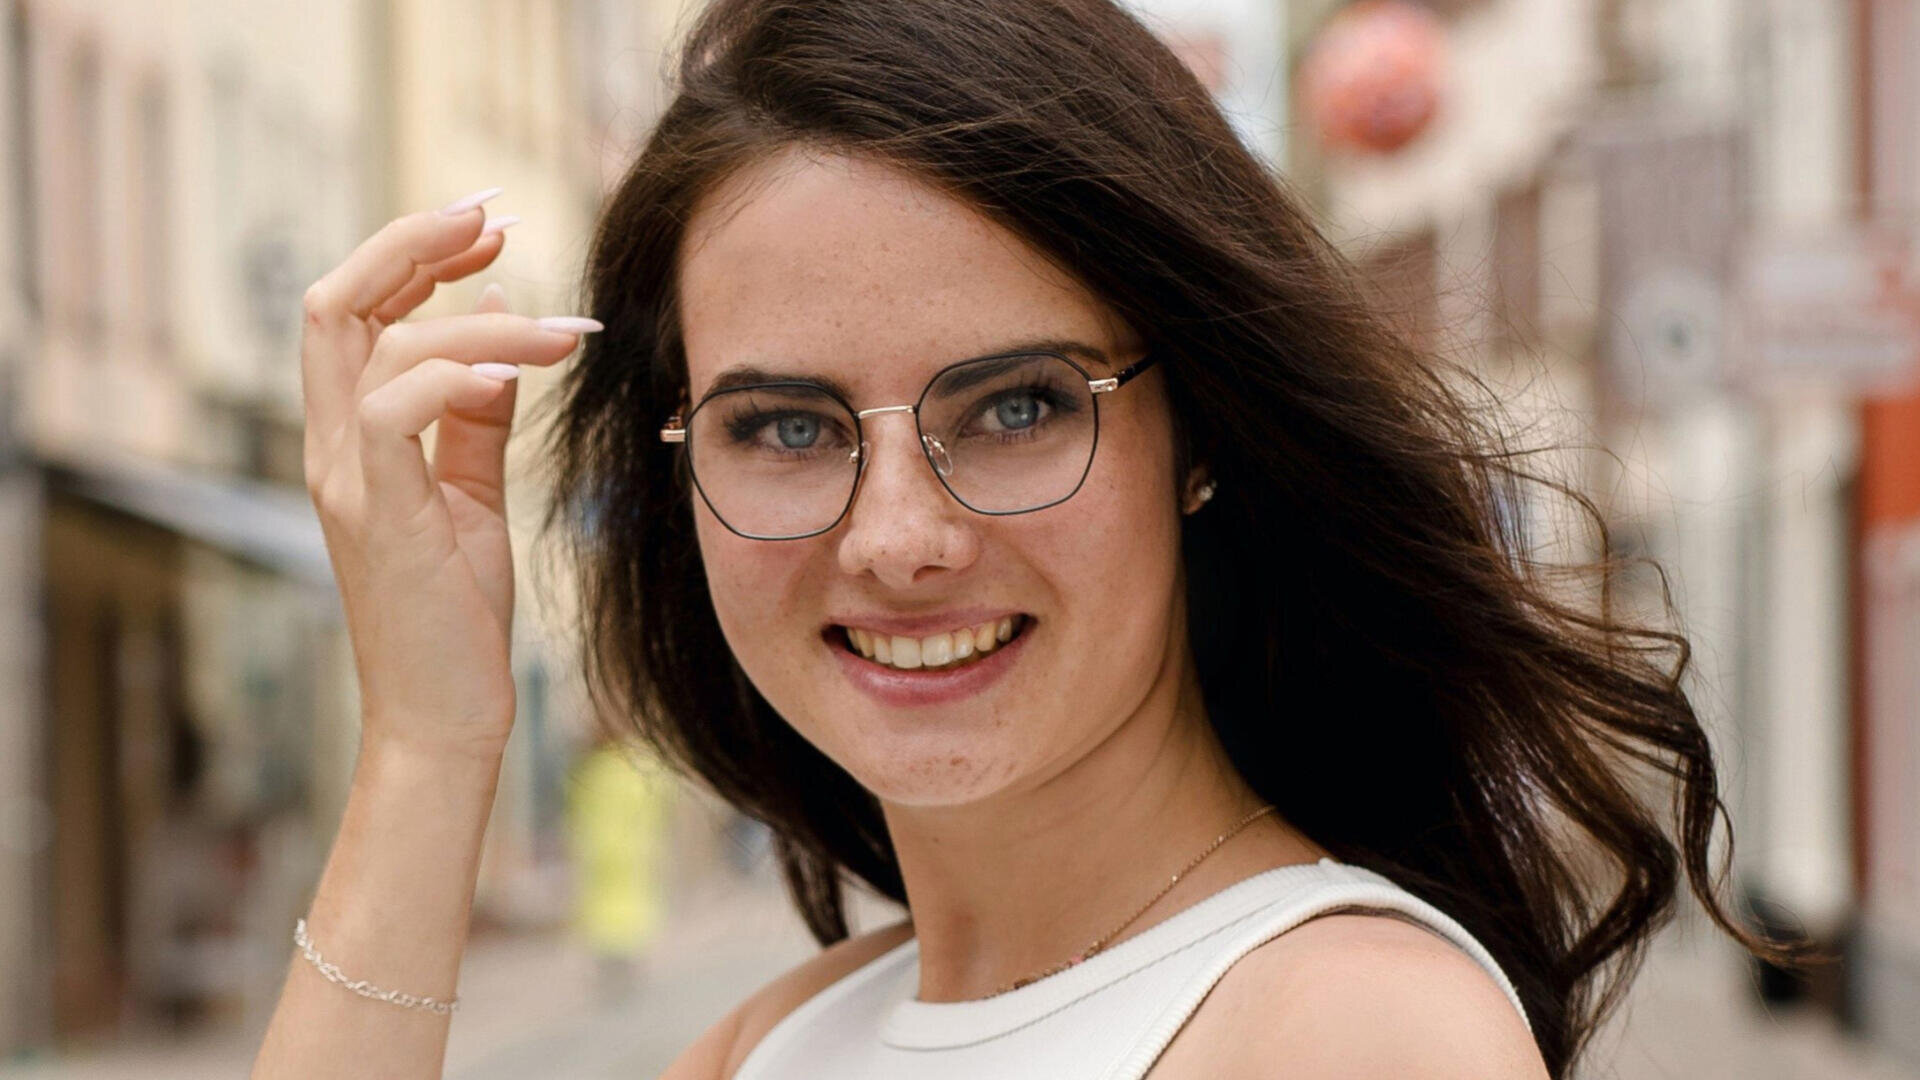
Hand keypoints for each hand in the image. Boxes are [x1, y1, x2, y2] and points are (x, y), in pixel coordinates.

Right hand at [300, 190, 598, 761]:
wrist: (446, 711)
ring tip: (564, 331)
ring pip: (373, 343)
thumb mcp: (471, 493)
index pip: (355, 312)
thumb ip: (475, 413)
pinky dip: (449, 375)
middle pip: (337, 301)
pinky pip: (391, 410)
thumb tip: (497, 317)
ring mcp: (346, 478)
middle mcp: (332, 447)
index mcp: (352, 436)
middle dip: (414, 244)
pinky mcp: (374, 513)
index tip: (491, 231)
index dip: (415, 255)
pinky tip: (509, 373)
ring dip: (481, 320)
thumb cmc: (457, 611)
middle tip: (494, 219)